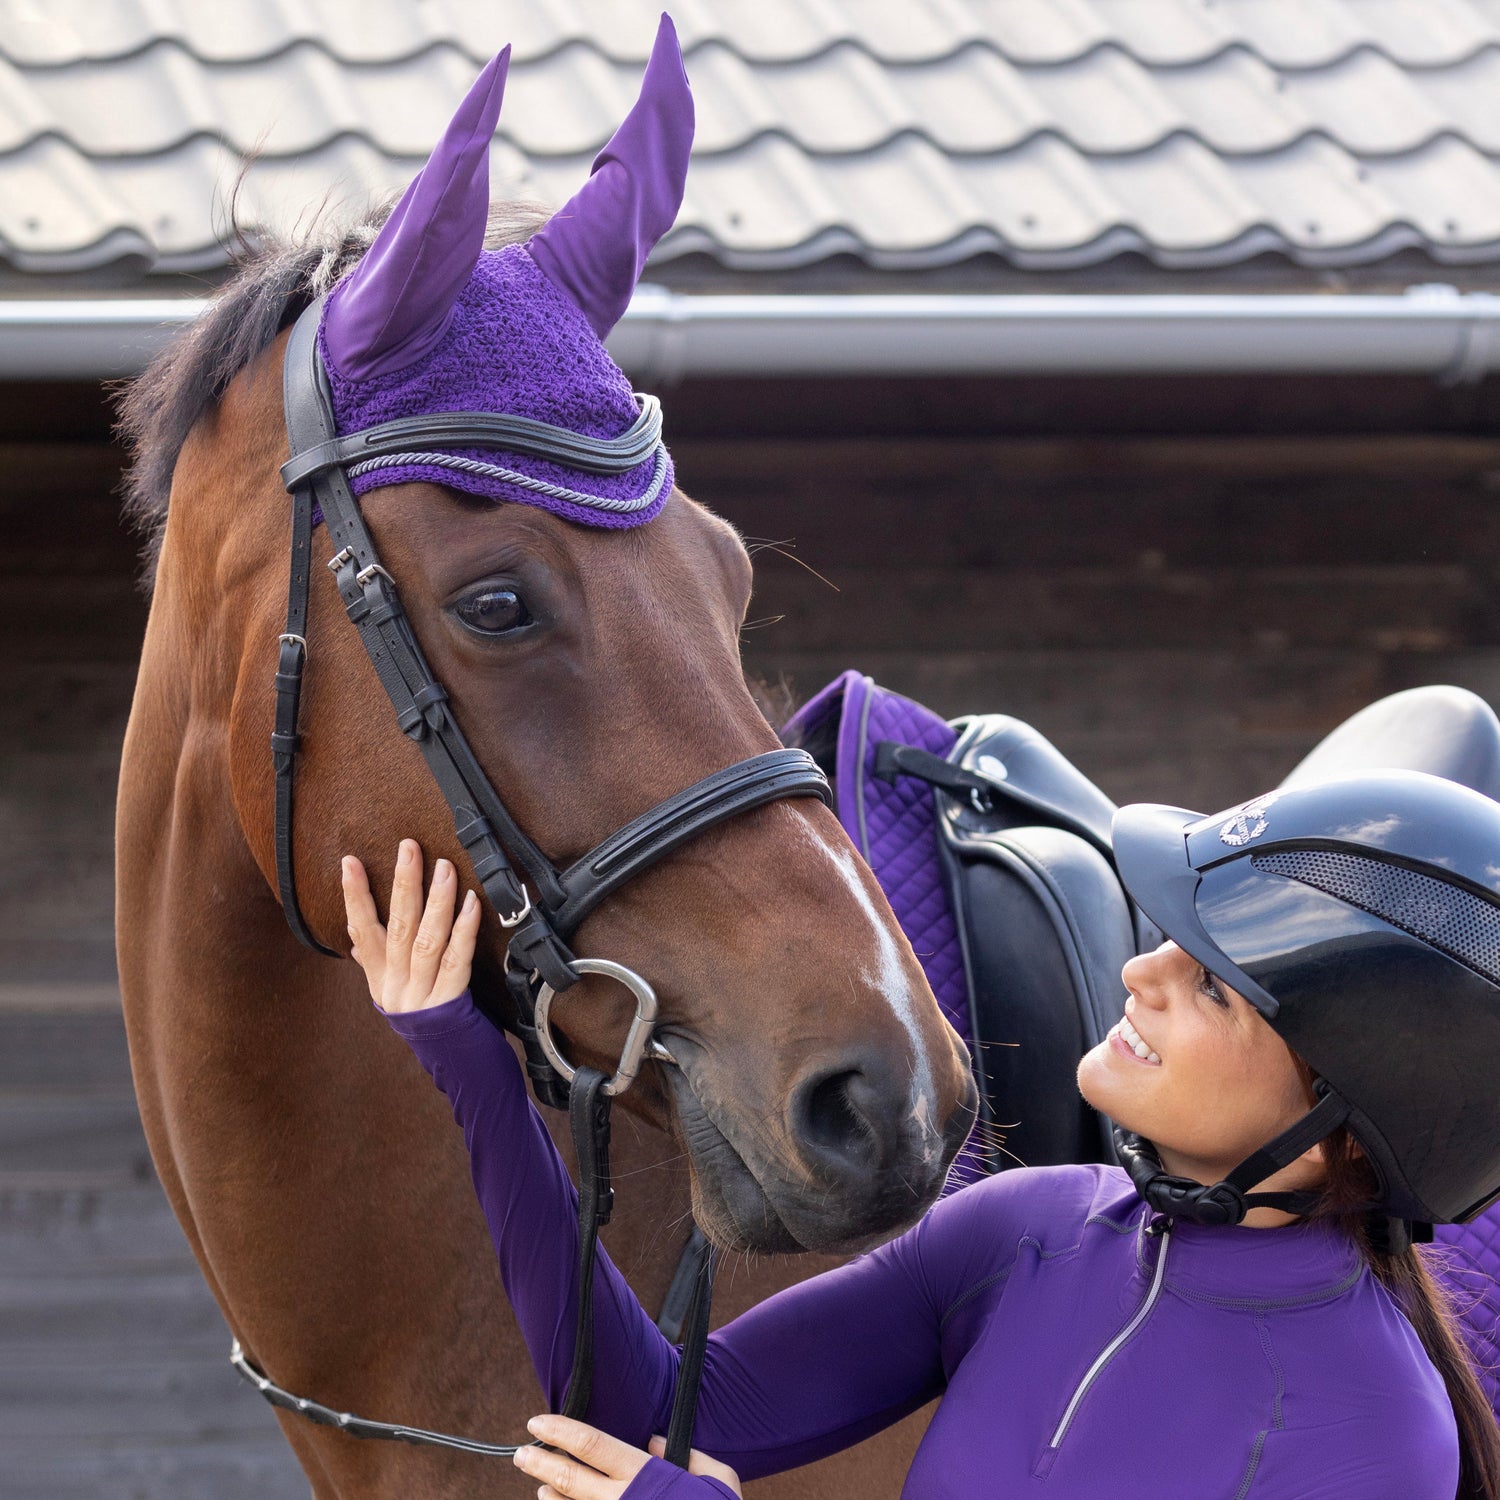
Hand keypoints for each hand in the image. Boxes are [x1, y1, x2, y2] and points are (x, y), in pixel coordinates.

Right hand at [341, 840, 481, 1013]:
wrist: (453, 1061)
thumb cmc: (424, 1016)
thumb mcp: (391, 991)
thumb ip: (375, 961)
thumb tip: (354, 930)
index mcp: (380, 979)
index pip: (361, 931)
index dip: (354, 897)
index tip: (349, 862)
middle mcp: (396, 986)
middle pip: (398, 928)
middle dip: (403, 885)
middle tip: (408, 848)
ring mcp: (422, 995)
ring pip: (427, 940)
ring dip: (436, 901)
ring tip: (444, 867)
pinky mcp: (450, 1003)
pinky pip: (457, 960)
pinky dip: (464, 930)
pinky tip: (471, 904)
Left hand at [513, 1414, 741, 1497]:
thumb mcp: (718, 1478)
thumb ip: (689, 1456)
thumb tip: (652, 1441)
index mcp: (645, 1475)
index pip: (592, 1444)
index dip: (560, 1430)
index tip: (537, 1422)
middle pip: (568, 1476)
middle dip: (539, 1462)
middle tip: (520, 1453)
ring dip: (549, 1496)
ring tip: (540, 1486)